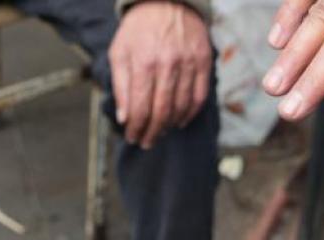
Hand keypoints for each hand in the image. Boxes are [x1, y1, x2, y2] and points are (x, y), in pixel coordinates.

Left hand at [109, 1, 212, 148]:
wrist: (167, 0)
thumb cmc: (139, 28)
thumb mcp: (119, 51)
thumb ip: (120, 85)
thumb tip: (125, 118)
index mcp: (144, 63)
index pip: (141, 108)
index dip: (136, 128)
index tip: (132, 137)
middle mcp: (168, 65)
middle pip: (161, 112)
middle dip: (152, 132)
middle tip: (146, 142)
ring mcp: (189, 64)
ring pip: (181, 107)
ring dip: (170, 126)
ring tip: (160, 132)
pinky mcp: (203, 62)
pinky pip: (199, 97)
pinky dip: (190, 113)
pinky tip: (179, 121)